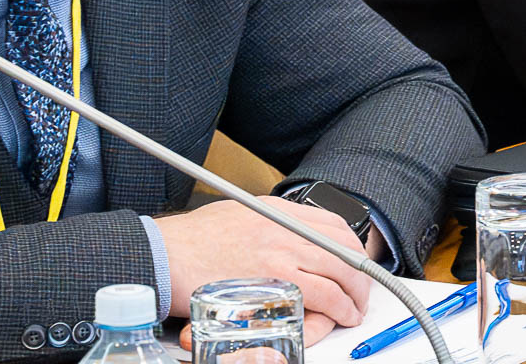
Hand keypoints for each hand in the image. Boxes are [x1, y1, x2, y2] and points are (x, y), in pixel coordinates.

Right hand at [154, 197, 371, 339]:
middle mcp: (286, 229)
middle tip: (360, 290)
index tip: (354, 260)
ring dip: (354, 294)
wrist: (164, 255)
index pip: (334, 223)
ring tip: (353, 308)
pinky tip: (339, 315)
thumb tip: (290, 235)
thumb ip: (270, 223)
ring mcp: (282, 256)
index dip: (352, 245)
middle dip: (360, 272)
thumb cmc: (193, 240)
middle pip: (344, 248)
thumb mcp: (238, 213)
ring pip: (340, 273)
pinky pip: (322, 297)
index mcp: (278, 210)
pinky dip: (338, 308)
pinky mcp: (275, 284)